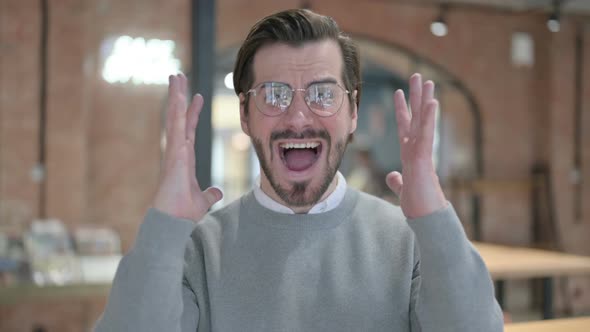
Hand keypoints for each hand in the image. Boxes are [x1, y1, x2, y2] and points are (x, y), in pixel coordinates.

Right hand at [152, 73, 221, 220]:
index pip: (190, 129)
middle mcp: (178, 151)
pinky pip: (176, 127)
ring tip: (176, 77)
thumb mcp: (203, 200)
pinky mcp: (174, 153)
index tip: (198, 97)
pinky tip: (178, 96)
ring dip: (176, 96)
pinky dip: (176, 110)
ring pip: (175, 117)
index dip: (193, 113)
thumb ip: (210, 194)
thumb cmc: (183, 211)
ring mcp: (174, 150)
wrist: (174, 219)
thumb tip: (217, 193)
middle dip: (180, 97)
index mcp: (185, 158)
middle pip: (179, 117)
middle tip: (179, 77)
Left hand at [386, 73, 445, 218]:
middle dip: (416, 96)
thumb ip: (397, 180)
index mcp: (410, 153)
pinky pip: (427, 134)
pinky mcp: (424, 158)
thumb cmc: (417, 203)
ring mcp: (422, 151)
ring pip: (423, 121)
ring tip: (427, 80)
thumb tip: (392, 176)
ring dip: (425, 100)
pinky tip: (432, 102)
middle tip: (417, 75)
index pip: (405, 125)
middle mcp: (417, 148)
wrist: (425, 216)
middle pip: (417, 117)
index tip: (398, 92)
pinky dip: (429, 118)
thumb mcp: (402, 188)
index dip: (402, 109)